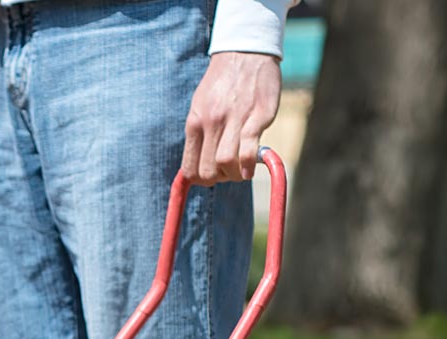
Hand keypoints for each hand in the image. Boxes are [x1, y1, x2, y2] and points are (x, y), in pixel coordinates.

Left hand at [182, 51, 281, 184]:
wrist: (245, 51)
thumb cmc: (223, 82)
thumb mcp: (200, 105)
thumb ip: (200, 132)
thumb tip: (198, 161)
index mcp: (194, 122)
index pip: (189, 167)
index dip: (201, 180)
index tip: (212, 176)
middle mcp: (211, 122)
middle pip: (208, 170)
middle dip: (219, 179)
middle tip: (230, 173)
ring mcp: (233, 119)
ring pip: (225, 163)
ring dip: (235, 176)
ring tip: (242, 170)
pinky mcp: (256, 116)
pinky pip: (247, 150)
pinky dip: (248, 166)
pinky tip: (251, 168)